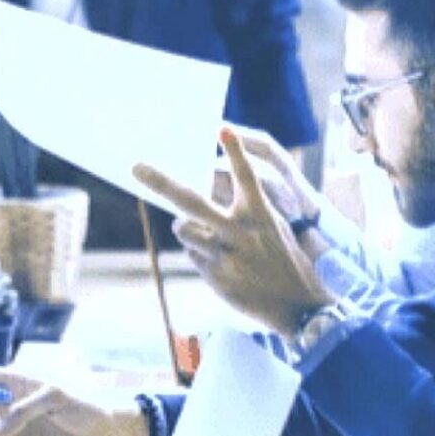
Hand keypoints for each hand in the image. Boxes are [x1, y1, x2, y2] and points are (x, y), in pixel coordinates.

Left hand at [135, 128, 334, 337]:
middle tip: (137, 167)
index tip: (223, 128)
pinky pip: (192, 253)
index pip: (247, 178)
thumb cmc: (283, 259)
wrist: (297, 306)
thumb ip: (244, 208)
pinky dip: (199, 251)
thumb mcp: (273, 228)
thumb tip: (206, 189)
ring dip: (185, 226)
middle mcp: (240, 232)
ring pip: (183, 228)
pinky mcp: (215, 275)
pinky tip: (221, 261)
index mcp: (261, 215)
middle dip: (162, 183)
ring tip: (202, 232)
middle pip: (192, 202)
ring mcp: (225, 255)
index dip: (235, 152)